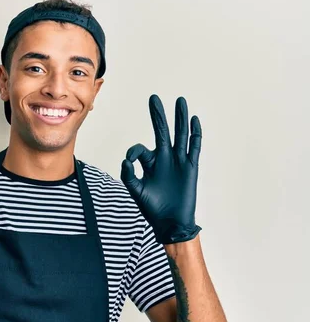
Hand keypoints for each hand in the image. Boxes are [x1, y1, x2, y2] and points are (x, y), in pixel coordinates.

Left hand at [120, 94, 201, 244]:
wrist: (170, 222)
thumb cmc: (152, 208)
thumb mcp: (135, 190)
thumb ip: (128, 175)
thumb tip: (126, 160)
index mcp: (149, 163)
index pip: (140, 148)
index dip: (134, 151)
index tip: (130, 159)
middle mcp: (164, 158)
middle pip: (161, 132)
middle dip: (158, 115)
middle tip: (153, 98)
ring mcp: (178, 161)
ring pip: (180, 134)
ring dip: (179, 118)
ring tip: (179, 100)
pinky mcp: (191, 167)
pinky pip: (194, 147)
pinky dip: (195, 133)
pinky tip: (194, 120)